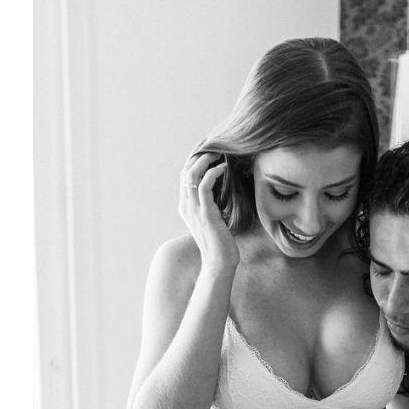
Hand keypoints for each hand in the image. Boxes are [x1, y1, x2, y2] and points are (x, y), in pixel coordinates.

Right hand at [179, 153, 238, 273]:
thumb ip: (213, 205)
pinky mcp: (205, 214)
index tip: (208, 149)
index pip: (185, 176)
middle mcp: (186, 206)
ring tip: (218, 153)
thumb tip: (223, 190)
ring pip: (191, 175)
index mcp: (186, 207)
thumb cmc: (220, 243)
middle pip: (185, 171)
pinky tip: (223, 168)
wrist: (219, 263)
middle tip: (213, 144)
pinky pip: (204, 186)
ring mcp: (194, 210)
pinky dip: (213, 173)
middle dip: (198, 155)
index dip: (195, 160)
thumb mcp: (214, 219)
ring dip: (204, 160)